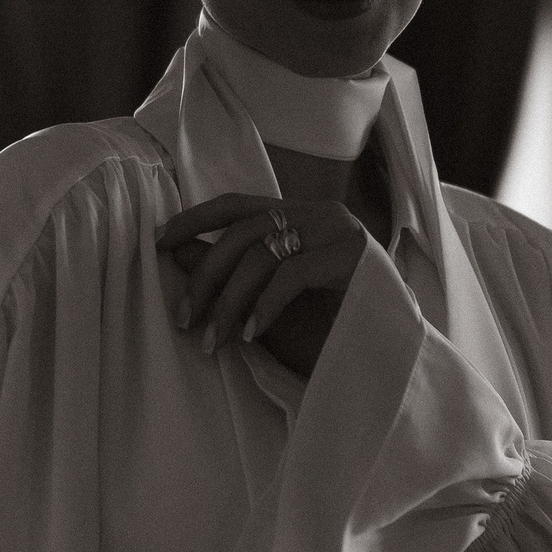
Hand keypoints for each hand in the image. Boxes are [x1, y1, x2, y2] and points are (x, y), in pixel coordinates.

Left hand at [156, 194, 368, 378]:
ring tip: (214, 341)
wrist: (392, 348)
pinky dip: (264, 307)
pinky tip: (251, 335)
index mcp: (299, 213)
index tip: (158, 241)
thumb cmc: (331, 320)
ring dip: (228, 302)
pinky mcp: (351, 257)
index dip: (194, 219)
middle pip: (241, 232)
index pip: (236, 203)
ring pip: (261, 255)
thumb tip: (177, 251)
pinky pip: (291, 276)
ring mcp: (338, 232)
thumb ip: (233, 269)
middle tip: (184, 318)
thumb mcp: (270, 293)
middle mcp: (318, 214)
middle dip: (205, 277)